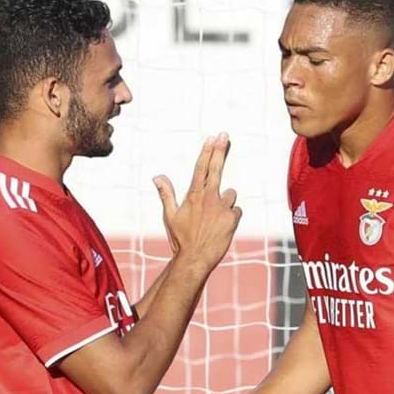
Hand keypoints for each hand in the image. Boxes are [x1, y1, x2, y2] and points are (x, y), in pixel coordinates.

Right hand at [153, 133, 240, 270]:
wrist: (195, 258)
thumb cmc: (181, 239)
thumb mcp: (170, 216)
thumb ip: (166, 193)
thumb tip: (157, 176)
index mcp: (193, 195)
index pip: (200, 167)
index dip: (207, 151)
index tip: (213, 137)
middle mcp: (208, 197)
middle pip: (216, 168)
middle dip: (221, 150)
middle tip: (225, 135)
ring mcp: (221, 207)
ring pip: (230, 194)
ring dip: (225, 201)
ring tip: (214, 219)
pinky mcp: (232, 217)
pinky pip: (236, 210)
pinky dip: (231, 216)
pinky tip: (222, 227)